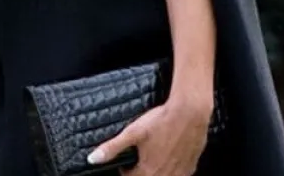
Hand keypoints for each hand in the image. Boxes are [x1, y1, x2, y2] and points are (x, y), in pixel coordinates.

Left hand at [86, 97, 210, 175]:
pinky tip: (168, 156)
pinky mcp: (191, 167)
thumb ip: (112, 148)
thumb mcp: (132, 132)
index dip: (125, 170)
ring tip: (153, 156)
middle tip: (139, 158)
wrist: (190, 113)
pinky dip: (171, 170)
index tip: (124, 162)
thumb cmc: (161, 121)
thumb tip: (92, 159)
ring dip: (155, 171)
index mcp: (148, 171)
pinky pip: (178, 175)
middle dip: (140, 172)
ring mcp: (179, 173)